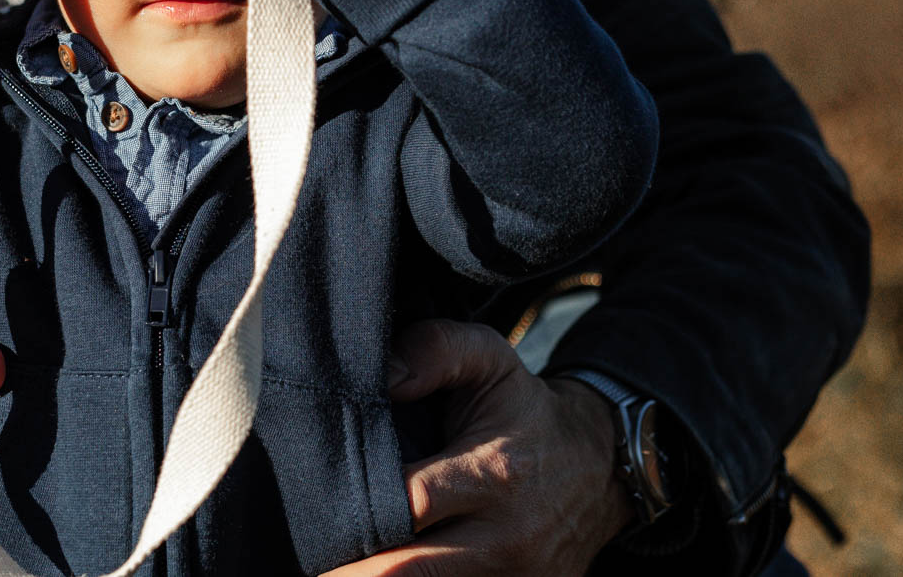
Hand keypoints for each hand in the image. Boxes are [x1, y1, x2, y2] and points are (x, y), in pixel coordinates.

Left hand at [319, 319, 630, 576]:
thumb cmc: (525, 411)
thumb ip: (435, 348)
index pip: (408, 505)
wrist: (599, 468)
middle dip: (348, 571)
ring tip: (326, 563)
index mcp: (493, 473)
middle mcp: (503, 538)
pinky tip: (370, 568)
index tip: (308, 514)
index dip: (352, 515)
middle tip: (303, 558)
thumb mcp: (490, 358)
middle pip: (407, 573)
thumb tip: (384, 379)